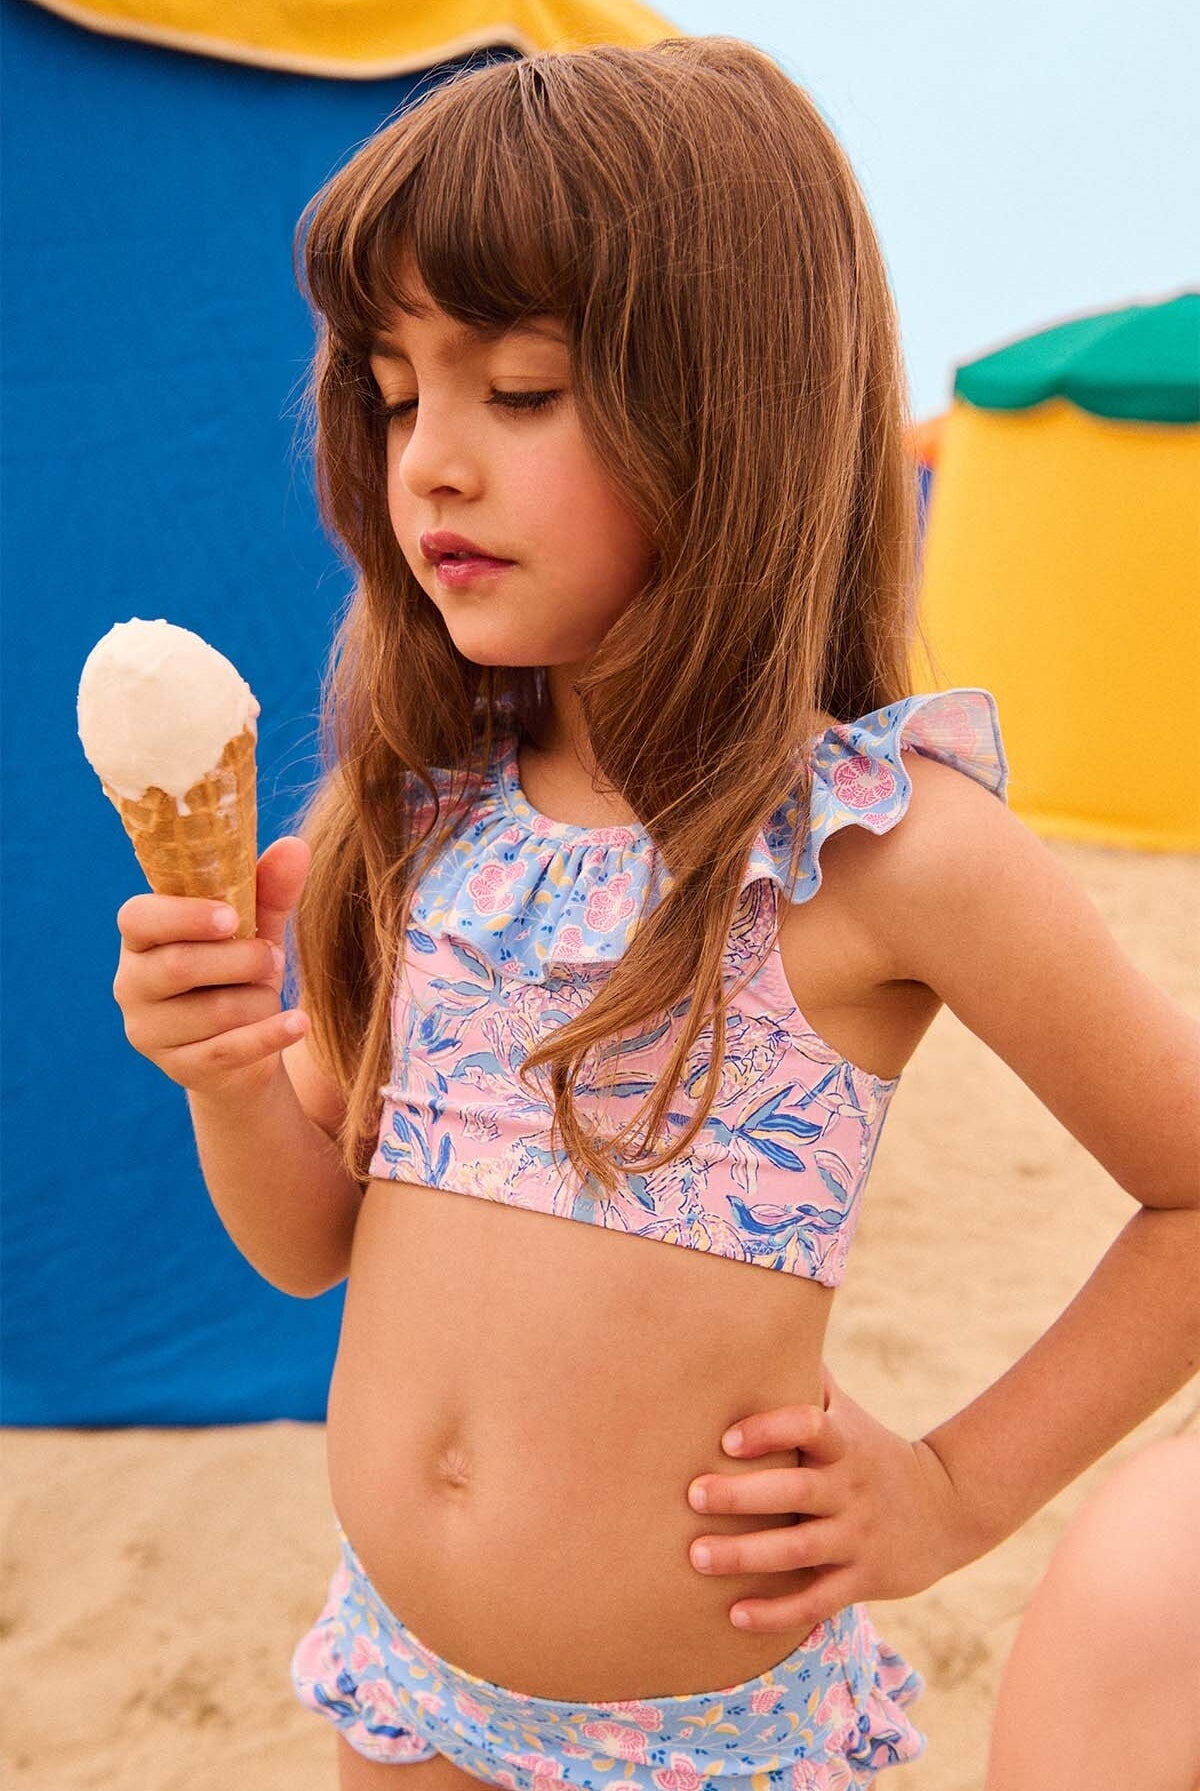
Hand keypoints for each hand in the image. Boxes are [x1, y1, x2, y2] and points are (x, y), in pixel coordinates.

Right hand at [113, 835, 311, 1103]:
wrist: (244, 1053)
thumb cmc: (240, 976)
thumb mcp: (254, 930)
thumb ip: (268, 890)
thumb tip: (296, 845)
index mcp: (141, 938)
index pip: (137, 918)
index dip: (183, 915)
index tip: (232, 917)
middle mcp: (132, 984)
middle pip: (178, 966)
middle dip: (238, 959)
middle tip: (272, 956)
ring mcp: (150, 1032)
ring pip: (211, 1011)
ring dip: (259, 999)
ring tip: (273, 990)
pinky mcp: (181, 1069)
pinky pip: (230, 1049)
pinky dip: (271, 1035)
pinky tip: (299, 1023)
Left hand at [685, 1366, 969, 1632]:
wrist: (947, 1508)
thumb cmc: (870, 1451)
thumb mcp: (846, 1413)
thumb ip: (804, 1382)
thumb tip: (756, 1323)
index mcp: (842, 1444)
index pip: (809, 1427)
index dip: (769, 1430)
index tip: (726, 1440)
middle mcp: (849, 1489)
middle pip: (795, 1491)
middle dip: (742, 1496)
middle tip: (692, 1495)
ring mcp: (857, 1537)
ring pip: (799, 1550)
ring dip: (747, 1556)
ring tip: (697, 1558)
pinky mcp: (862, 1580)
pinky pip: (816, 1599)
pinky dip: (776, 1611)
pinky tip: (734, 1614)